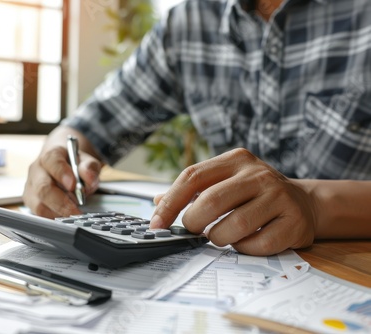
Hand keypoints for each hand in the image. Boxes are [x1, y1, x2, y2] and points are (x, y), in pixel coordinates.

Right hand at [23, 145, 101, 217]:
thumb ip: (89, 168)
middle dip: (61, 202)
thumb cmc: (74, 163)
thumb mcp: (86, 161)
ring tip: (73, 214)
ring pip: (38, 204)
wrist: (62, 164)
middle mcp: (36, 170)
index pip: (52, 161)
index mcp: (50, 155)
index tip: (73, 185)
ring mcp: (30, 187)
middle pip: (42, 187)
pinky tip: (66, 217)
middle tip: (77, 210)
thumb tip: (89, 178)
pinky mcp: (30, 201)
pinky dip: (54, 218)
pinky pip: (39, 214)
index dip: (61, 173)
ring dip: (58, 213)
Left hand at [150, 148, 317, 254]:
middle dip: (193, 223)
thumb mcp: (224, 182)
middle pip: (211, 201)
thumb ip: (192, 191)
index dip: (170, 203)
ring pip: (234, 226)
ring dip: (218, 238)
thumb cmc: (254, 194)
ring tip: (219, 236)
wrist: (304, 202)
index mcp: (236, 160)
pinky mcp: (295, 221)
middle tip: (191, 231)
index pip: (192, 176)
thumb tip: (156, 202)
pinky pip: (257, 244)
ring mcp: (280, 197)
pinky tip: (244, 242)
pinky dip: (243, 248)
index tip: (156, 223)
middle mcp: (259, 174)